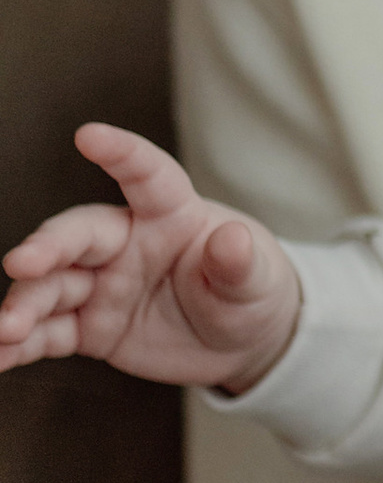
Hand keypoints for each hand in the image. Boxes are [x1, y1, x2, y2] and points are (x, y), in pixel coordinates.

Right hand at [0, 124, 301, 391]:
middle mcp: (126, 244)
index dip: (121, 154)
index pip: (147, 177)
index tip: (88, 134)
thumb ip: (240, 263)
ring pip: (50, 288)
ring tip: (2, 332)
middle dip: (45, 248)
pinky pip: (47, 335)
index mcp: (171, 215)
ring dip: (22, 306)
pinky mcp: (89, 327)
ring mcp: (101, 286)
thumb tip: (233, 239)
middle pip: (77, 237)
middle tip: (21, 263)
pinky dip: (16, 347)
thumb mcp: (258, 281)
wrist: (243, 341)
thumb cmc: (252, 292)